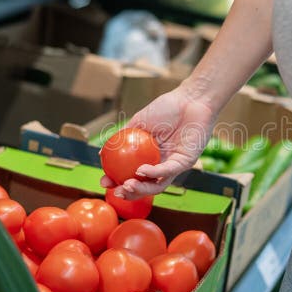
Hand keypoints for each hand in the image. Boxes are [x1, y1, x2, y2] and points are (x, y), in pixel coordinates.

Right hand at [100, 86, 215, 197]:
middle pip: (146, 186)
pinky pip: (168, 171)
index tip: (105, 182)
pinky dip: (154, 172)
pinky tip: (141, 170)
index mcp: (150, 158)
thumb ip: (121, 138)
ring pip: (158, 185)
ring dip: (142, 189)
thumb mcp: (138, 123)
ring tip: (127, 186)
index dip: (119, 182)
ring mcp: (174, 165)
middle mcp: (162, 164)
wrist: (190, 99)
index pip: (133, 176)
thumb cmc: (166, 108)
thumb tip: (102, 152)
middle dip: (130, 193)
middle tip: (116, 191)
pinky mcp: (186, 162)